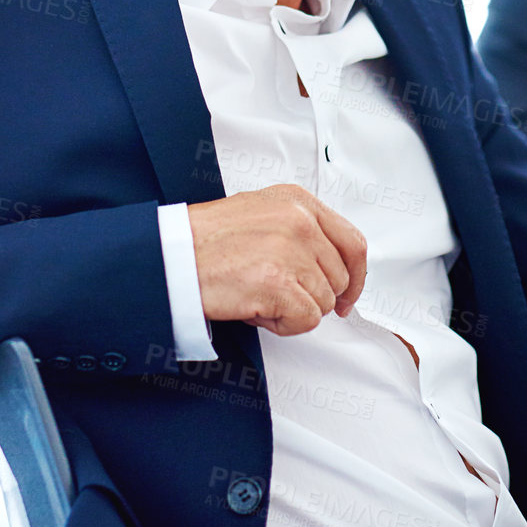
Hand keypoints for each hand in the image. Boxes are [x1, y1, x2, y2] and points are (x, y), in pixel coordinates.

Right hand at [186, 184, 367, 336]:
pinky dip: (283, 325)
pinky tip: (257, 308)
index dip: (355, 277)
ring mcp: (292, 252)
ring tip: (258, 295)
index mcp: (298, 201)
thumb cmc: (206, 240)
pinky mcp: (280, 284)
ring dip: (293, 310)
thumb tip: (330, 264)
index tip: (346, 294)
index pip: (352, 243)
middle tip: (279, 295)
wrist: (171, 257)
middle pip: (339, 279)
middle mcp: (300, 222)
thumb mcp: (262, 212)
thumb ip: (300, 229)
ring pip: (323, 302)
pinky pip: (307, 321)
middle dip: (313, 296)